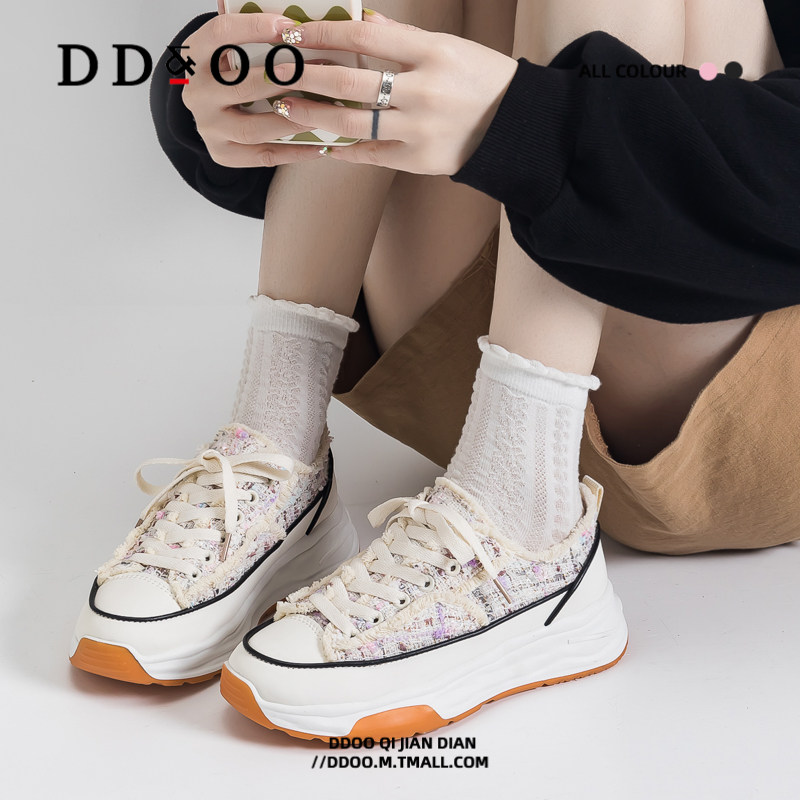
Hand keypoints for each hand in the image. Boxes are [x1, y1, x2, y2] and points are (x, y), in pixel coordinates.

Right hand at [180, 4, 326, 167]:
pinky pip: (264, 155)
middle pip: (242, 85)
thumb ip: (254, 37)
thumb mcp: (233, 51)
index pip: (220, 34)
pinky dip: (295, 152)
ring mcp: (208, 127)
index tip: (289, 26)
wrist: (213, 115)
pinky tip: (321, 144)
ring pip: (254, 127)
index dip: (254, 28)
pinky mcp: (223, 154)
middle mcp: (196, 94)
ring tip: (324, 111)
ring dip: (293, 119)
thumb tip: (297, 23)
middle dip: (285, 79)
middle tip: (319, 72)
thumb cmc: (233, 74)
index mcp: (194, 57)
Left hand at [269, 10, 518, 174]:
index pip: (365, 36)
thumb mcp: (448, 46)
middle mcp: (424, 92)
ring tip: (287, 108)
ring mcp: (419, 130)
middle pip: (351, 81)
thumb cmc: (480, 79)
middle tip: (278, 71)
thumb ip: (402, 37)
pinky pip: (371, 154)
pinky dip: (343, 149)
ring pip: (353, 123)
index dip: (325, 33)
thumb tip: (362, 18)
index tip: (295, 33)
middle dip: (307, 75)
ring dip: (314, 115)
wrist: (513, 127)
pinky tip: (321, 142)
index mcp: (433, 53)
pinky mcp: (418, 161)